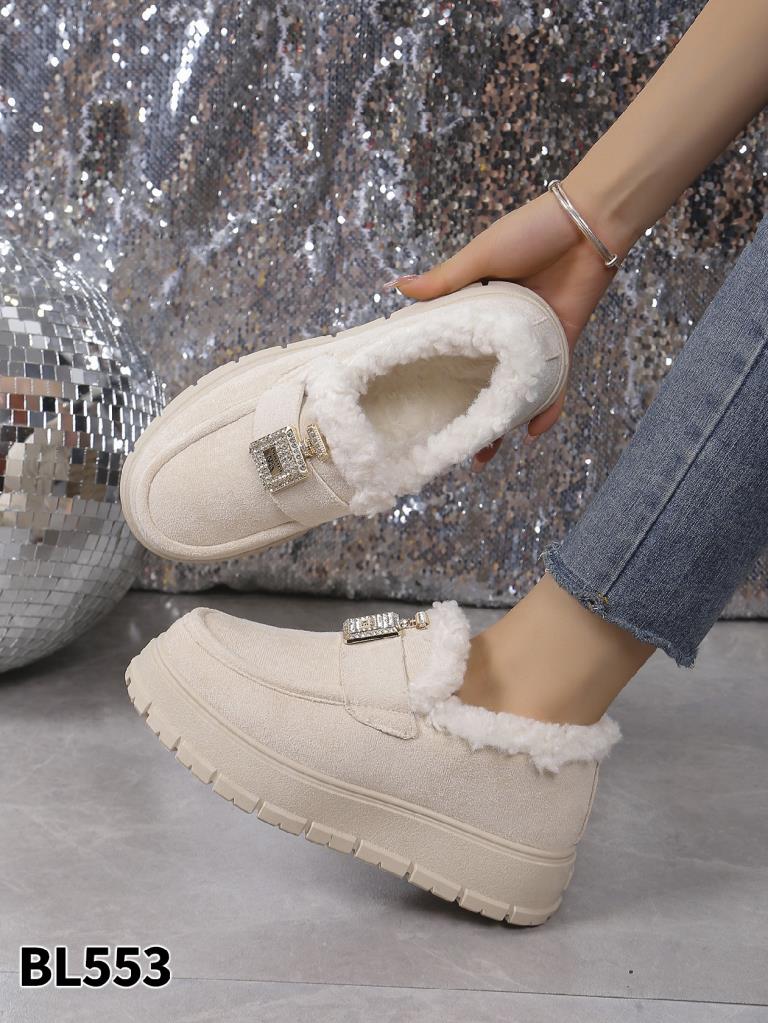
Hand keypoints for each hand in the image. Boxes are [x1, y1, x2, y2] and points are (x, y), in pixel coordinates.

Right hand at [391, 190, 615, 466]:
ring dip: (502, 421)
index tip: (421, 403)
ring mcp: (534, 340)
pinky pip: (554, 383)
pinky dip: (547, 408)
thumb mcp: (480, 256)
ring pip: (515, 389)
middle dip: (468, 411)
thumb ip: (444, 280)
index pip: (454, 349)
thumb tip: (397, 289)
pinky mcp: (563, 344)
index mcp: (480, 307)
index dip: (439, 376)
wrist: (588, 223)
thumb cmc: (532, 231)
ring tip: (484, 453)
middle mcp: (504, 330)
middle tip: (450, 443)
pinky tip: (533, 431)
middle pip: (483, 379)